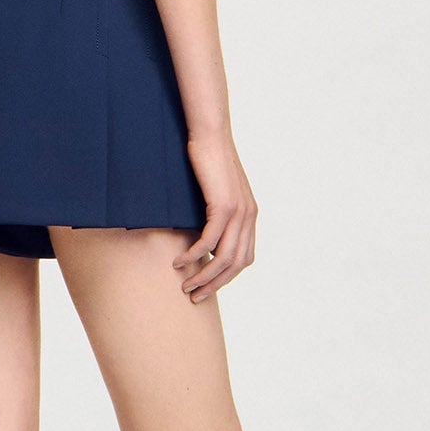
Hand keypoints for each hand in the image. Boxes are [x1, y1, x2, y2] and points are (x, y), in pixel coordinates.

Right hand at [175, 129, 256, 302]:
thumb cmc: (208, 161)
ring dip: (204, 276)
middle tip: (194, 296)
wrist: (211, 135)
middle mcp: (249, 217)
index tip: (207, 286)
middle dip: (215, 284)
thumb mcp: (217, 192)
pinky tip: (179, 261)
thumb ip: (217, 214)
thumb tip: (203, 235)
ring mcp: (239, 212)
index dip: (227, 277)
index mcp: (250, 216)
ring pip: (224, 258)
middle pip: (236, 265)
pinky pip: (209, 241)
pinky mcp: (223, 206)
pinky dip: (193, 254)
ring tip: (185, 285)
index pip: (244, 259)